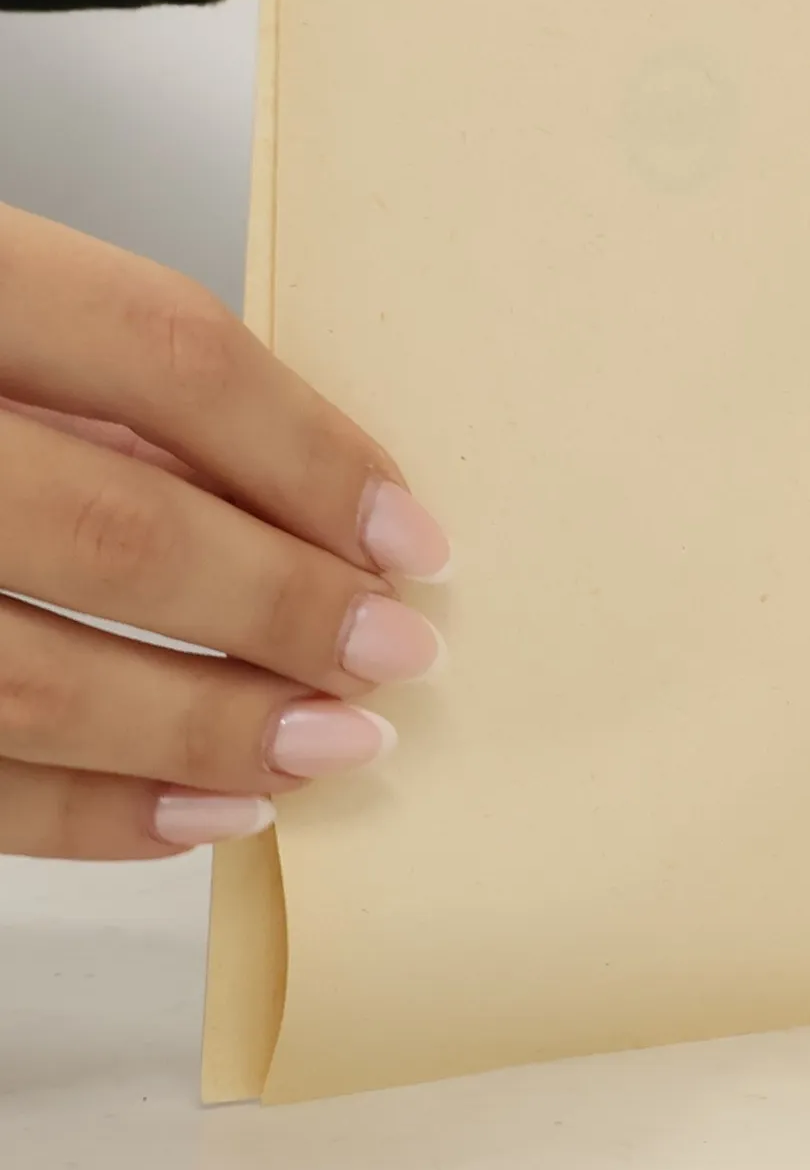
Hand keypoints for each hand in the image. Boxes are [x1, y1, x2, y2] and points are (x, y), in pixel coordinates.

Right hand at [0, 206, 449, 859]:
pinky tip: (199, 814)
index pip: (167, 353)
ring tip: (326, 748)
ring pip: (24, 684)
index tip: (411, 537)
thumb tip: (301, 503)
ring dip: (203, 731)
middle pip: (115, 530)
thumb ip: (102, 385)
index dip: (314, 454)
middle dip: (281, 610)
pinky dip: (86, 817)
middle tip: (393, 655)